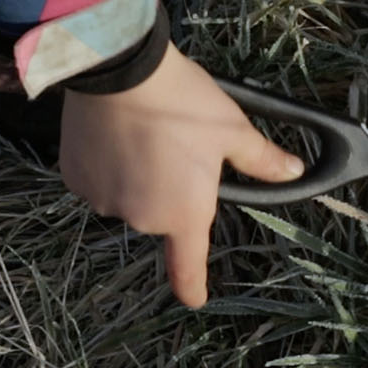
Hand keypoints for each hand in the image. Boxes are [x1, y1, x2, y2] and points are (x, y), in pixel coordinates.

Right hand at [59, 42, 304, 306]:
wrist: (121, 69)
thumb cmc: (185, 104)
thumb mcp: (233, 130)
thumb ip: (262, 159)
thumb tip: (294, 172)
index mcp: (184, 215)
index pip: (188, 269)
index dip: (192, 287)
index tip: (195, 298)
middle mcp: (142, 218)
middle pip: (159, 214)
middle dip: (168, 189)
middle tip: (173, 146)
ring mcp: (104, 200)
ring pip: (125, 194)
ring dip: (134, 175)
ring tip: (142, 133)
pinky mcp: (74, 178)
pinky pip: (96, 177)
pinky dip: (105, 161)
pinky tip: (113, 132)